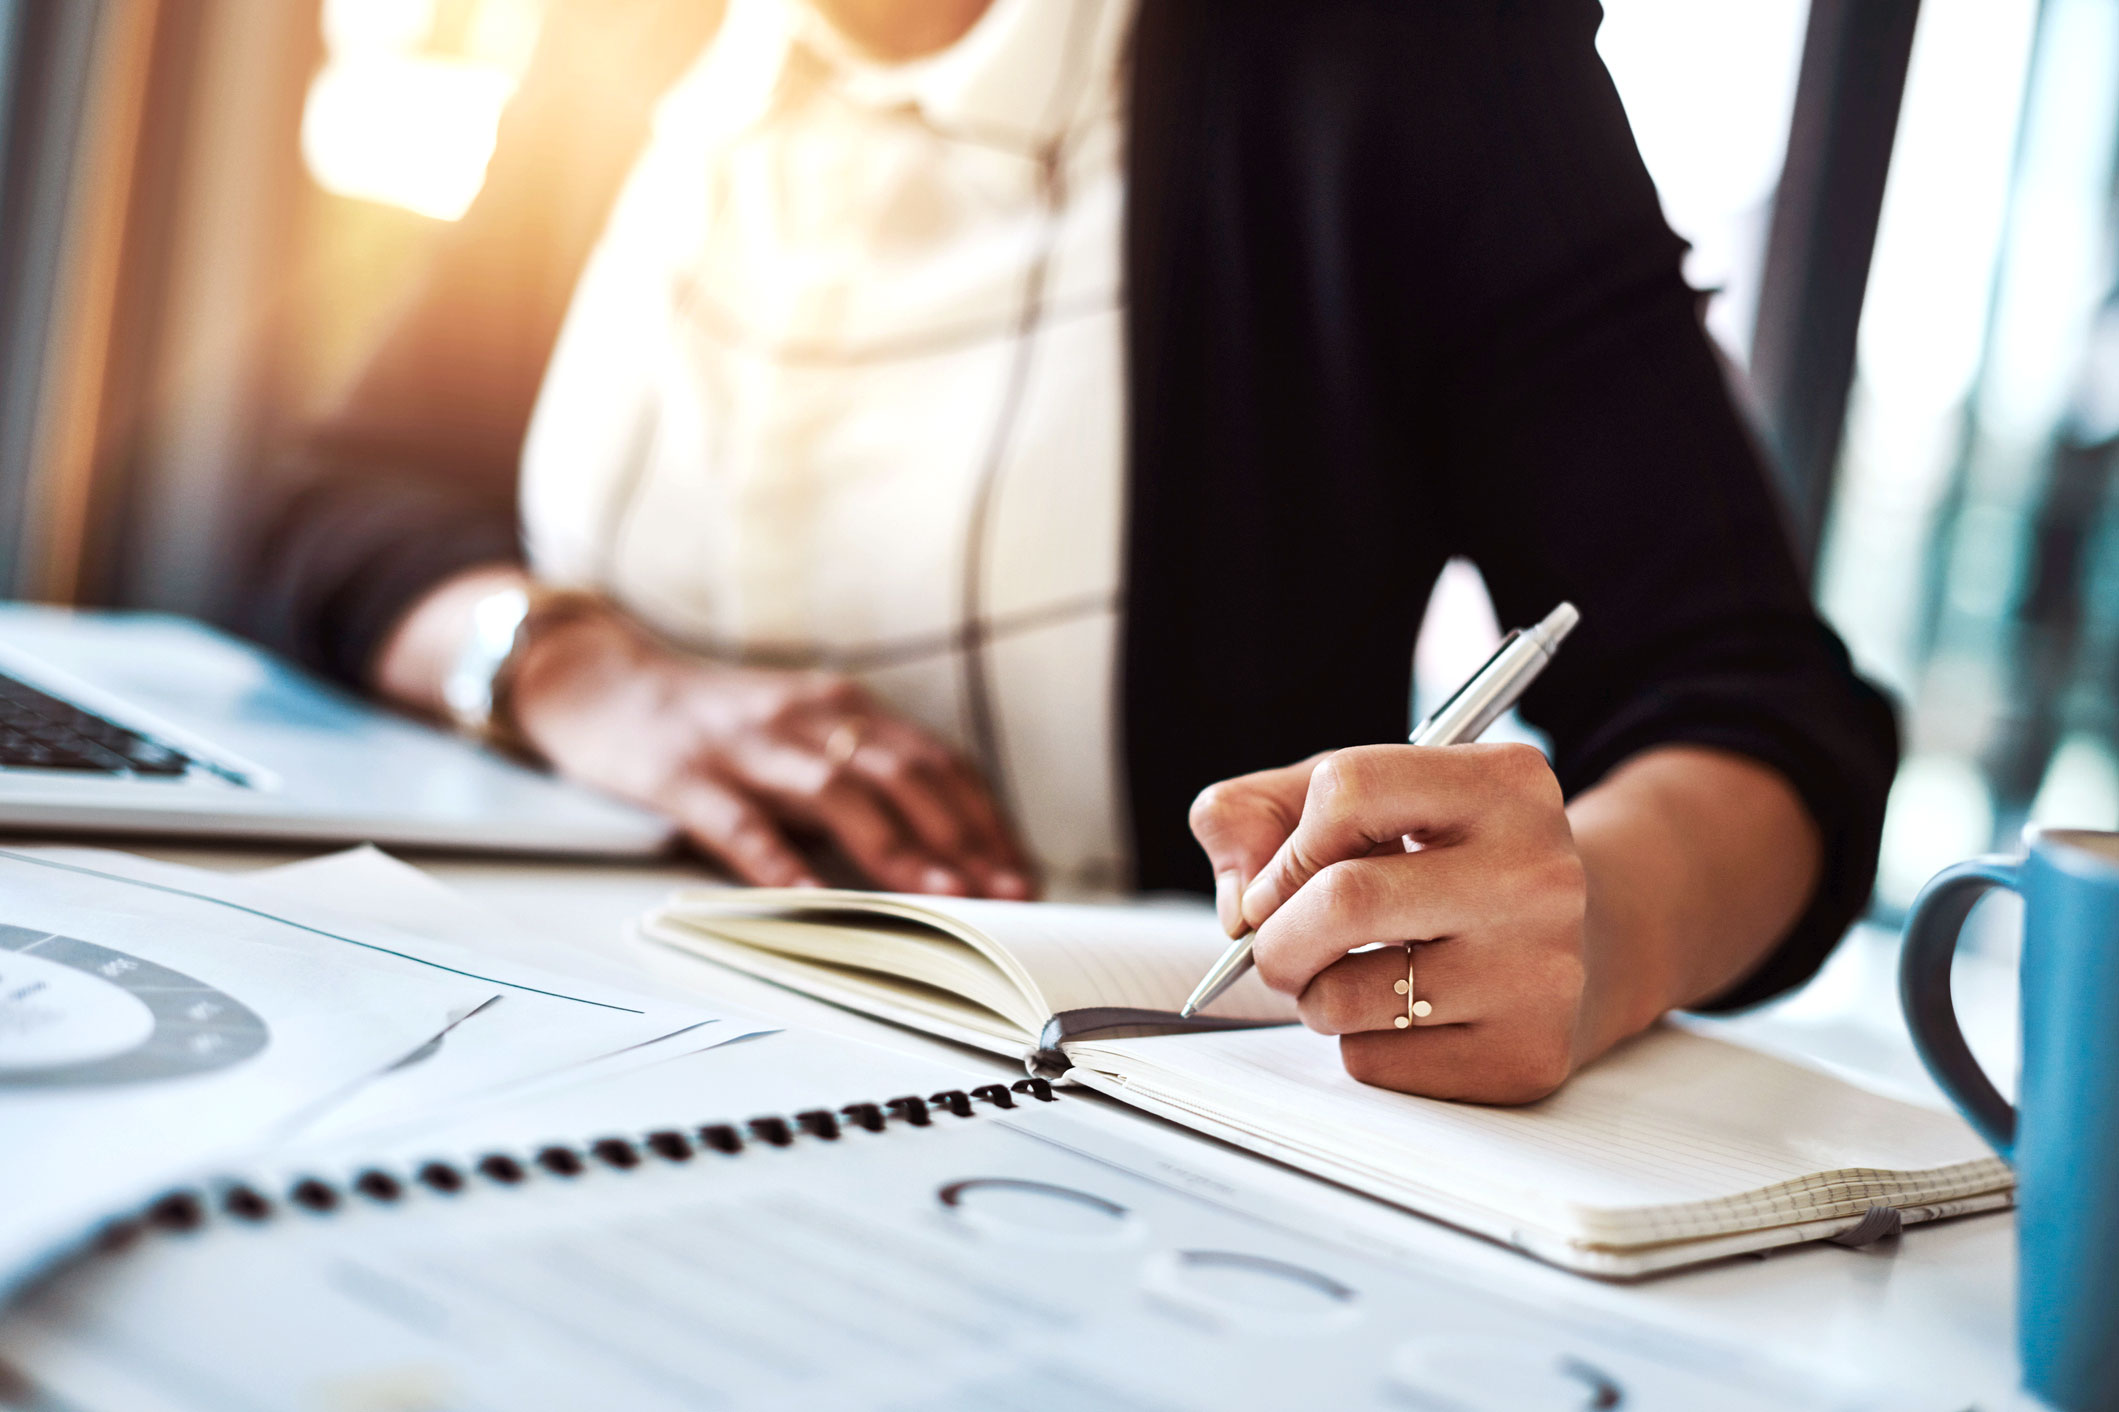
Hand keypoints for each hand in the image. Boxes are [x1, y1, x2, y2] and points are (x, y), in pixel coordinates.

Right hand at [508, 605, 1032, 897]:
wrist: (600, 679)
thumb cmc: (714, 724)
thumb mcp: (800, 734)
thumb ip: (859, 777)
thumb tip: (940, 849)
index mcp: (842, 706)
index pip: (937, 761)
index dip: (986, 817)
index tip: (1025, 870)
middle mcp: (805, 716)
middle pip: (905, 773)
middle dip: (966, 837)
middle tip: (1010, 894)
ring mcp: (744, 743)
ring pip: (837, 793)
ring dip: (899, 847)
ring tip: (945, 896)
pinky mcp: (682, 772)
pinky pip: (739, 823)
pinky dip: (780, 863)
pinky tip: (812, 901)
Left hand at [1190, 744, 1588, 1103]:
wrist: (1585, 946)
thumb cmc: (1447, 864)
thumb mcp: (1366, 802)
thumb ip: (1261, 815)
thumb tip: (1238, 904)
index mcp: (1505, 784)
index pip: (1348, 789)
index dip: (1287, 844)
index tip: (1282, 879)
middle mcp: (1538, 873)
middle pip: (1344, 899)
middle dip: (1276, 935)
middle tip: (1277, 946)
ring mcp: (1540, 972)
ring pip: (1344, 997)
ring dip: (1313, 995)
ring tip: (1352, 975)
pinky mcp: (1525, 1056)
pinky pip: (1374, 1063)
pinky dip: (1358, 1044)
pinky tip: (1406, 1016)